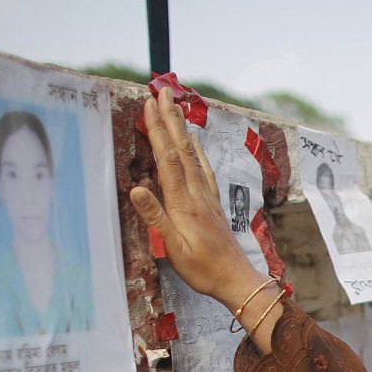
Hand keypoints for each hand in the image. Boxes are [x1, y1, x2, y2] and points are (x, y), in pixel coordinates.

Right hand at [129, 88, 268, 311]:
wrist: (235, 279)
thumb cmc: (202, 269)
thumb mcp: (173, 248)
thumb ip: (155, 217)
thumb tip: (137, 188)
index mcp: (184, 203)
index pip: (168, 159)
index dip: (158, 131)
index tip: (149, 106)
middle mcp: (197, 193)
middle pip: (182, 149)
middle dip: (171, 119)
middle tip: (163, 91)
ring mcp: (207, 196)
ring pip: (193, 155)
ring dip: (182, 129)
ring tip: (175, 107)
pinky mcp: (212, 203)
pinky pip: (203, 168)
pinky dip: (196, 150)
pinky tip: (194, 143)